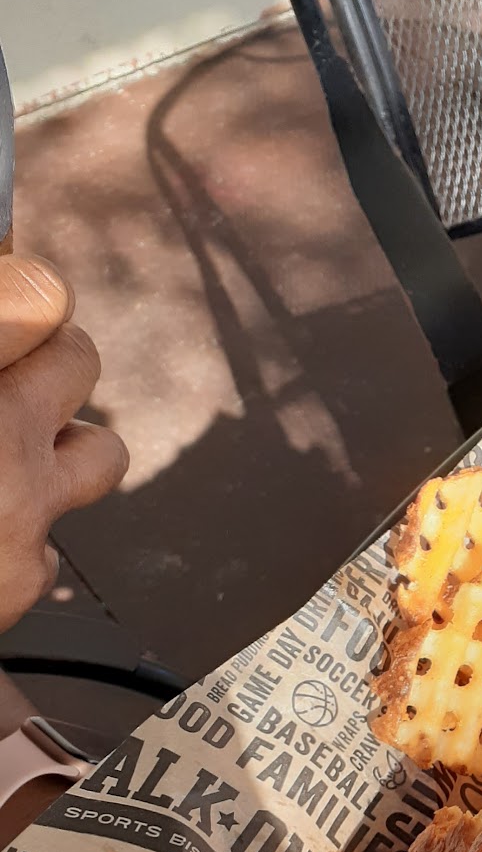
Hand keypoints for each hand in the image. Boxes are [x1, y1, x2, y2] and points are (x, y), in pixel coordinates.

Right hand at [0, 254, 127, 629]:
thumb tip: (11, 275)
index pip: (40, 295)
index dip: (19, 288)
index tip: (10, 292)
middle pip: (79, 359)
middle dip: (45, 354)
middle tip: (5, 363)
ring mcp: (20, 514)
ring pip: (101, 450)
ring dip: (64, 440)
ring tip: (8, 443)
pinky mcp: (26, 576)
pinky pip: (54, 535)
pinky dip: (19, 529)